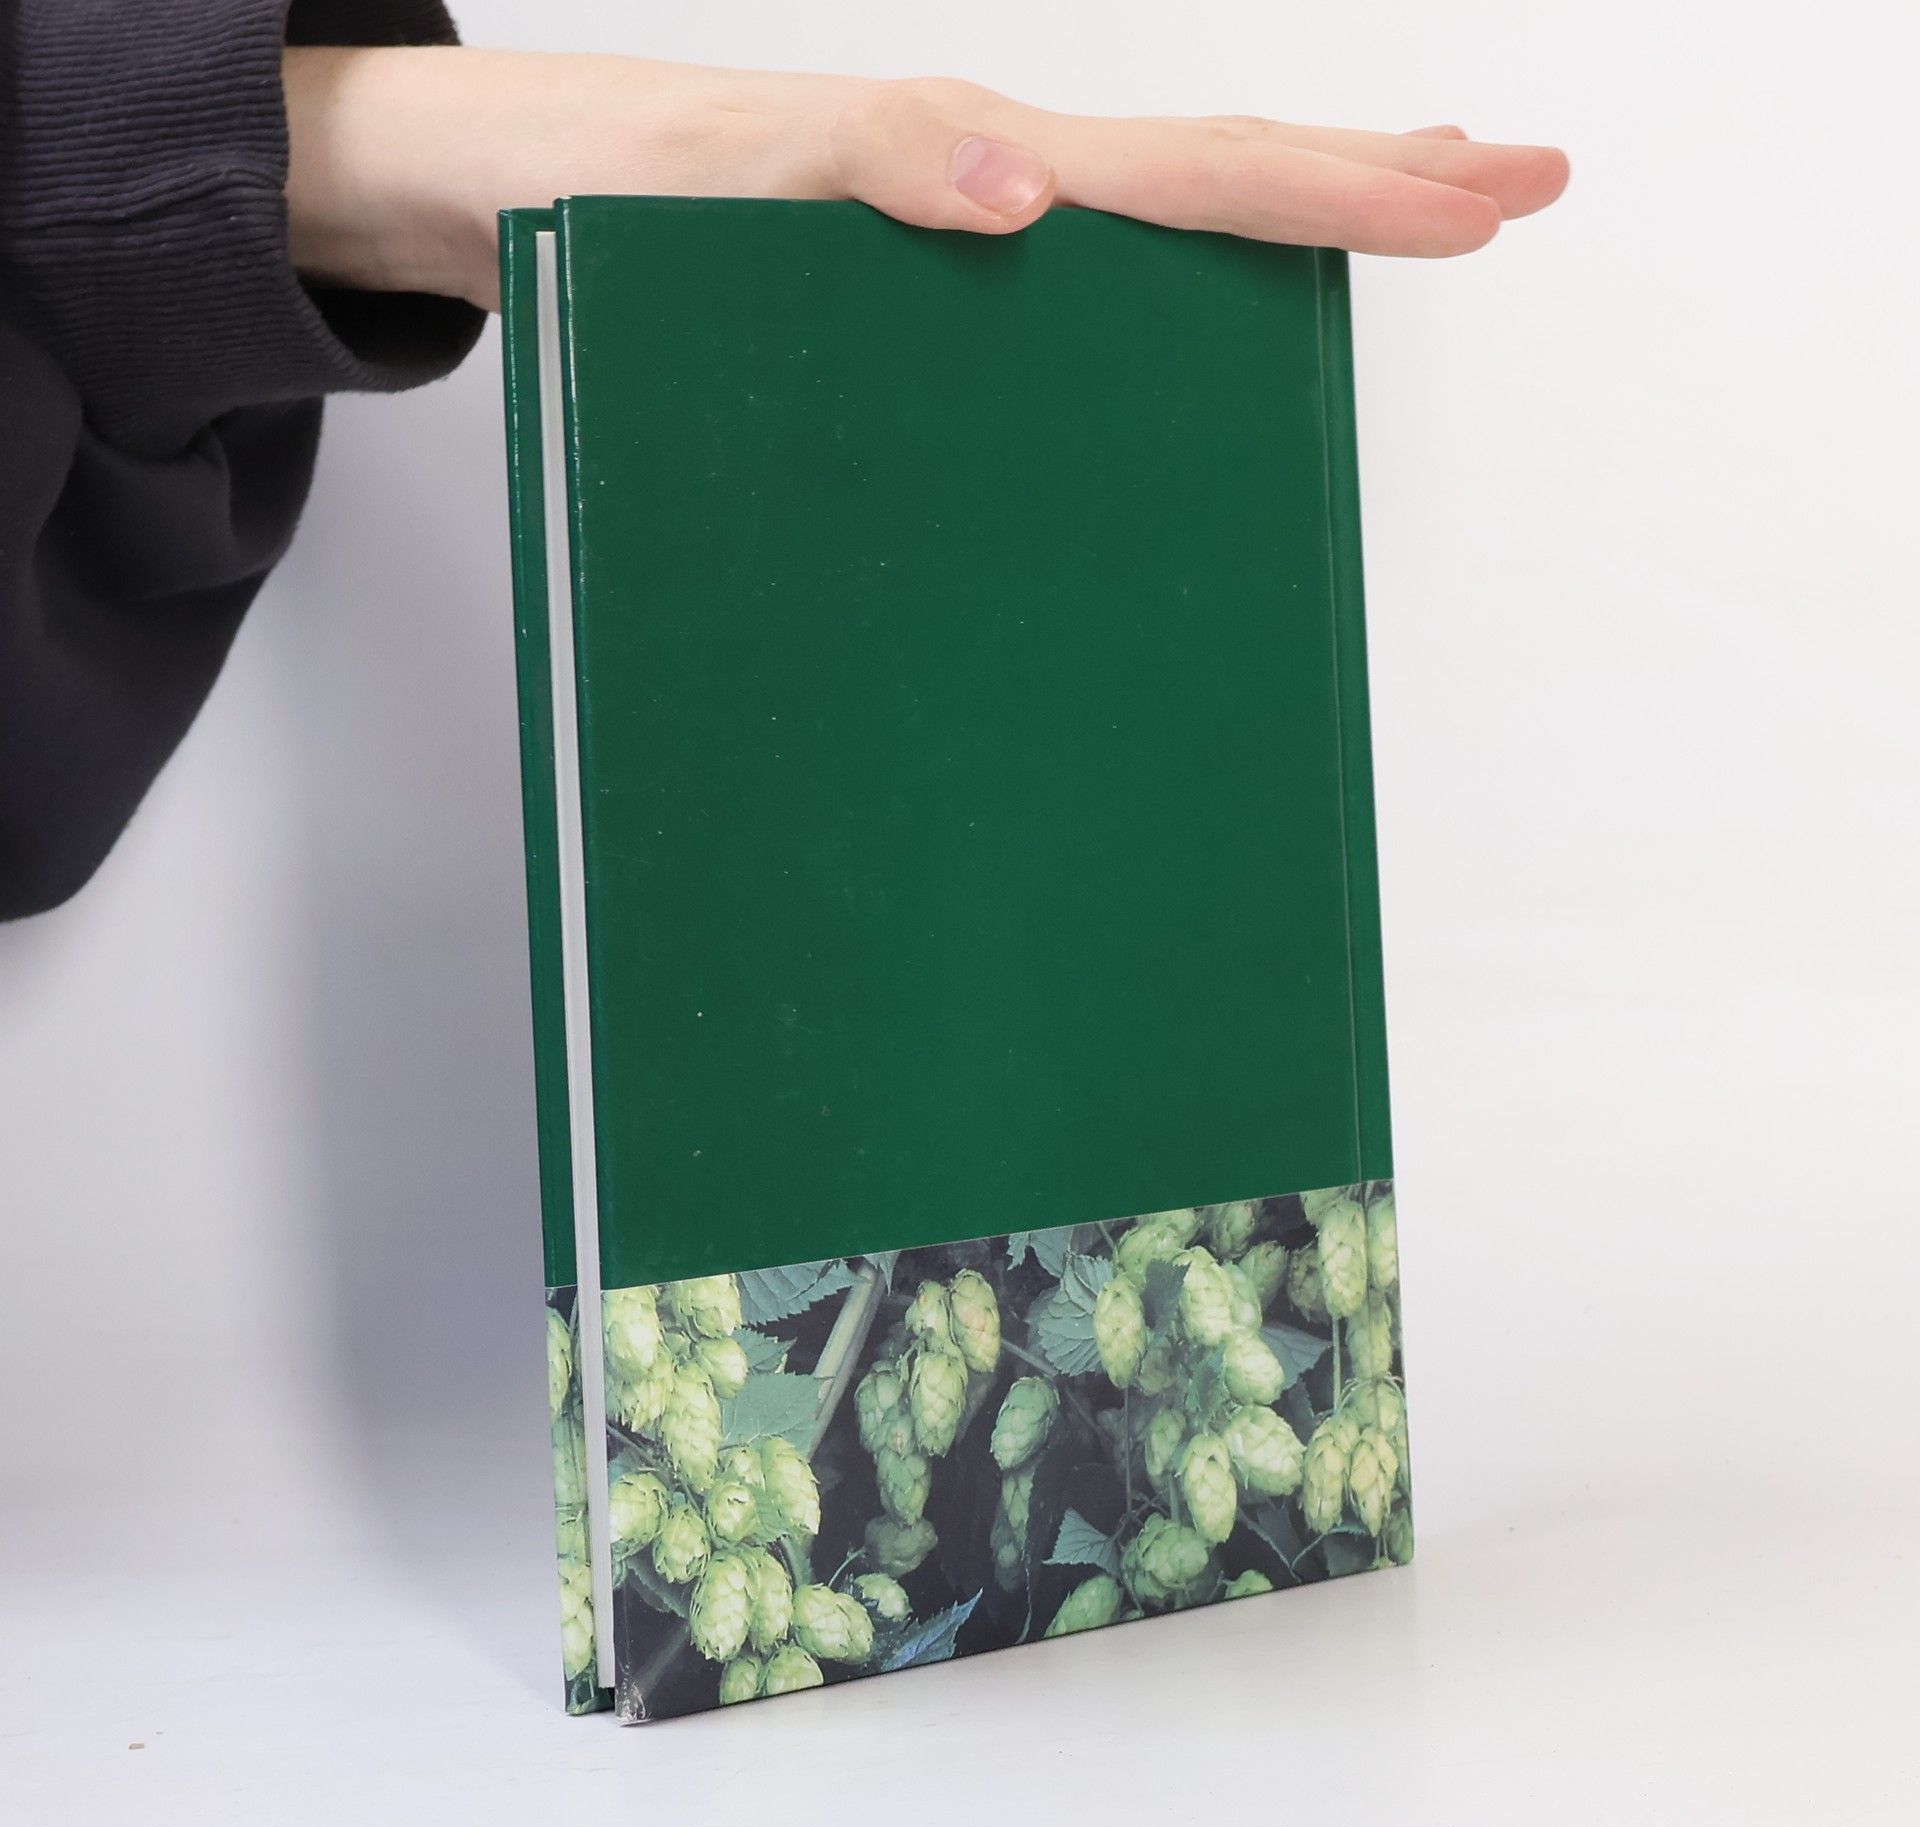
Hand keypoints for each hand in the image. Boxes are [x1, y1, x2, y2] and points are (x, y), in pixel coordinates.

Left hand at [284, 48, 1567, 312]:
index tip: (1492, 191)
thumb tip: (1035, 190)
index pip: (1201, 168)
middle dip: (1374, 183)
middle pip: (1214, 179)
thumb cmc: (591, 188)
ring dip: (1285, 232)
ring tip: (1395, 226)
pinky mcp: (905, 302)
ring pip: (1156, 233)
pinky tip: (1185, 338)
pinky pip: (1066, 306)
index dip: (1351, 184)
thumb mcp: (721, 174)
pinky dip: (1160, 307)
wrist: (480, 199)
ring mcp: (952, 247)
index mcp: (972, 158)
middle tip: (1519, 187)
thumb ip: (870, 166)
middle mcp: (985, 194)